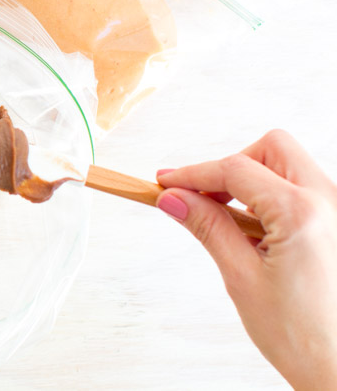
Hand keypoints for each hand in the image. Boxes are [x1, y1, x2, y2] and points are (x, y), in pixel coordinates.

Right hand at [156, 130, 336, 389]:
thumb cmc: (306, 338)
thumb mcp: (242, 278)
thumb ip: (207, 227)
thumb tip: (173, 198)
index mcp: (303, 213)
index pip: (235, 169)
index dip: (193, 173)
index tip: (166, 183)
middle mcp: (331, 202)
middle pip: (272, 148)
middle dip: (232, 165)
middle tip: (203, 198)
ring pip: (290, 167)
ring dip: (254, 182)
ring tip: (231, 224)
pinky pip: (305, 191)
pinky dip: (275, 198)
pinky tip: (259, 233)